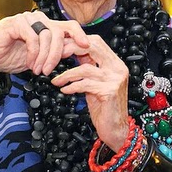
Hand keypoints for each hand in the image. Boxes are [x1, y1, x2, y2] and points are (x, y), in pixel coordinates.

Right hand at [0, 11, 89, 75]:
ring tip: (37, 70)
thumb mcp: (40, 58)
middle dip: (57, 54)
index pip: (69, 25)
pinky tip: (29, 63)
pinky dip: (33, 53)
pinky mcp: (15, 23)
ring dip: (43, 56)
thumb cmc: (14, 58)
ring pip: (46, 35)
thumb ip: (56, 52)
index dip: (79, 34)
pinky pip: (32, 37)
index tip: (86, 46)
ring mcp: (27, 19)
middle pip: (59, 33)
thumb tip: (74, 50)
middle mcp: (39, 19)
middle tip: (48, 70)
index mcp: (47, 26)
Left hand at [50, 35, 129, 152]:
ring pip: (85, 68)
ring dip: (66, 74)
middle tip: (54, 57)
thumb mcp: (95, 82)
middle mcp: (117, 68)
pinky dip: (72, 86)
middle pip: (92, 47)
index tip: (60, 47)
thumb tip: (71, 53)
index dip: (76, 42)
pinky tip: (65, 90)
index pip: (96, 42)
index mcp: (115, 63)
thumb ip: (87, 67)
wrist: (115, 129)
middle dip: (70, 50)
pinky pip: (85, 84)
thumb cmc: (104, 107)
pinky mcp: (110, 91)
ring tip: (56, 80)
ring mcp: (115, 79)